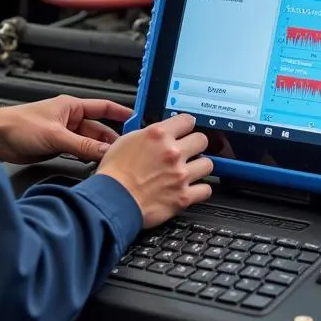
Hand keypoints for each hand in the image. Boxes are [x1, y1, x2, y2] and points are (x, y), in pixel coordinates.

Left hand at [0, 95, 132, 163]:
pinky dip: (86, 157)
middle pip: (98, 129)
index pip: (103, 107)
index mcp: (71, 107)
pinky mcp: (56, 147)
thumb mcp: (55, 136)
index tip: (137, 120)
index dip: (121, 113)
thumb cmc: (19, 126)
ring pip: (88, 142)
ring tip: (113, 161)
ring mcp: (64, 133)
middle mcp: (69, 118)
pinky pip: (78, 151)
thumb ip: (82, 144)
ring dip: (98, 151)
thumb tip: (104, 151)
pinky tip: (94, 166)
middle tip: (126, 152)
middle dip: (111, 139)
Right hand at [96, 114, 212, 228]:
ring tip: (190, 170)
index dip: (186, 125)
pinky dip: (200, 189)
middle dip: (195, 144)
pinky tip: (192, 188)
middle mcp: (172, 152)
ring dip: (199, 167)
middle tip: (189, 150)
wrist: (112, 200)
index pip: (187, 120)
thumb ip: (147, 134)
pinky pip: (206, 189)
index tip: (185, 129)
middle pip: (202, 140)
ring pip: (208, 164)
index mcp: (158, 135)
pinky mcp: (183, 197)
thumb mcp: (126, 141)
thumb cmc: (114, 173)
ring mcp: (180, 175)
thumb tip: (156, 132)